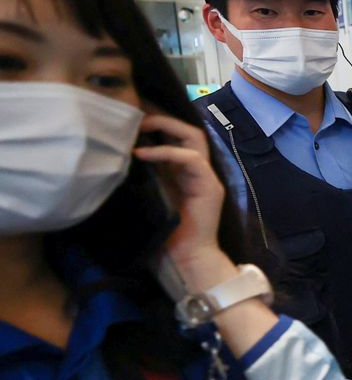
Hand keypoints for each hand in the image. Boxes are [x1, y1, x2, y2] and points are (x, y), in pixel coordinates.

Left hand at [134, 114, 230, 285]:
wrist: (183, 260)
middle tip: (135, 119)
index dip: (155, 124)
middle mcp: (195, 171)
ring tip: (142, 128)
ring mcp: (205, 177)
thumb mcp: (143, 197)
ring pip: (195, 137)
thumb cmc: (162, 236)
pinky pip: (192, 159)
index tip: (128, 121)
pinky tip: (143, 155)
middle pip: (188, 131)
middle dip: (161, 119)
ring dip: (168, 127)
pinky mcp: (210, 187)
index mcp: (179, 173)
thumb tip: (112, 157)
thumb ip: (138, 177)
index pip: (174, 137)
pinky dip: (167, 152)